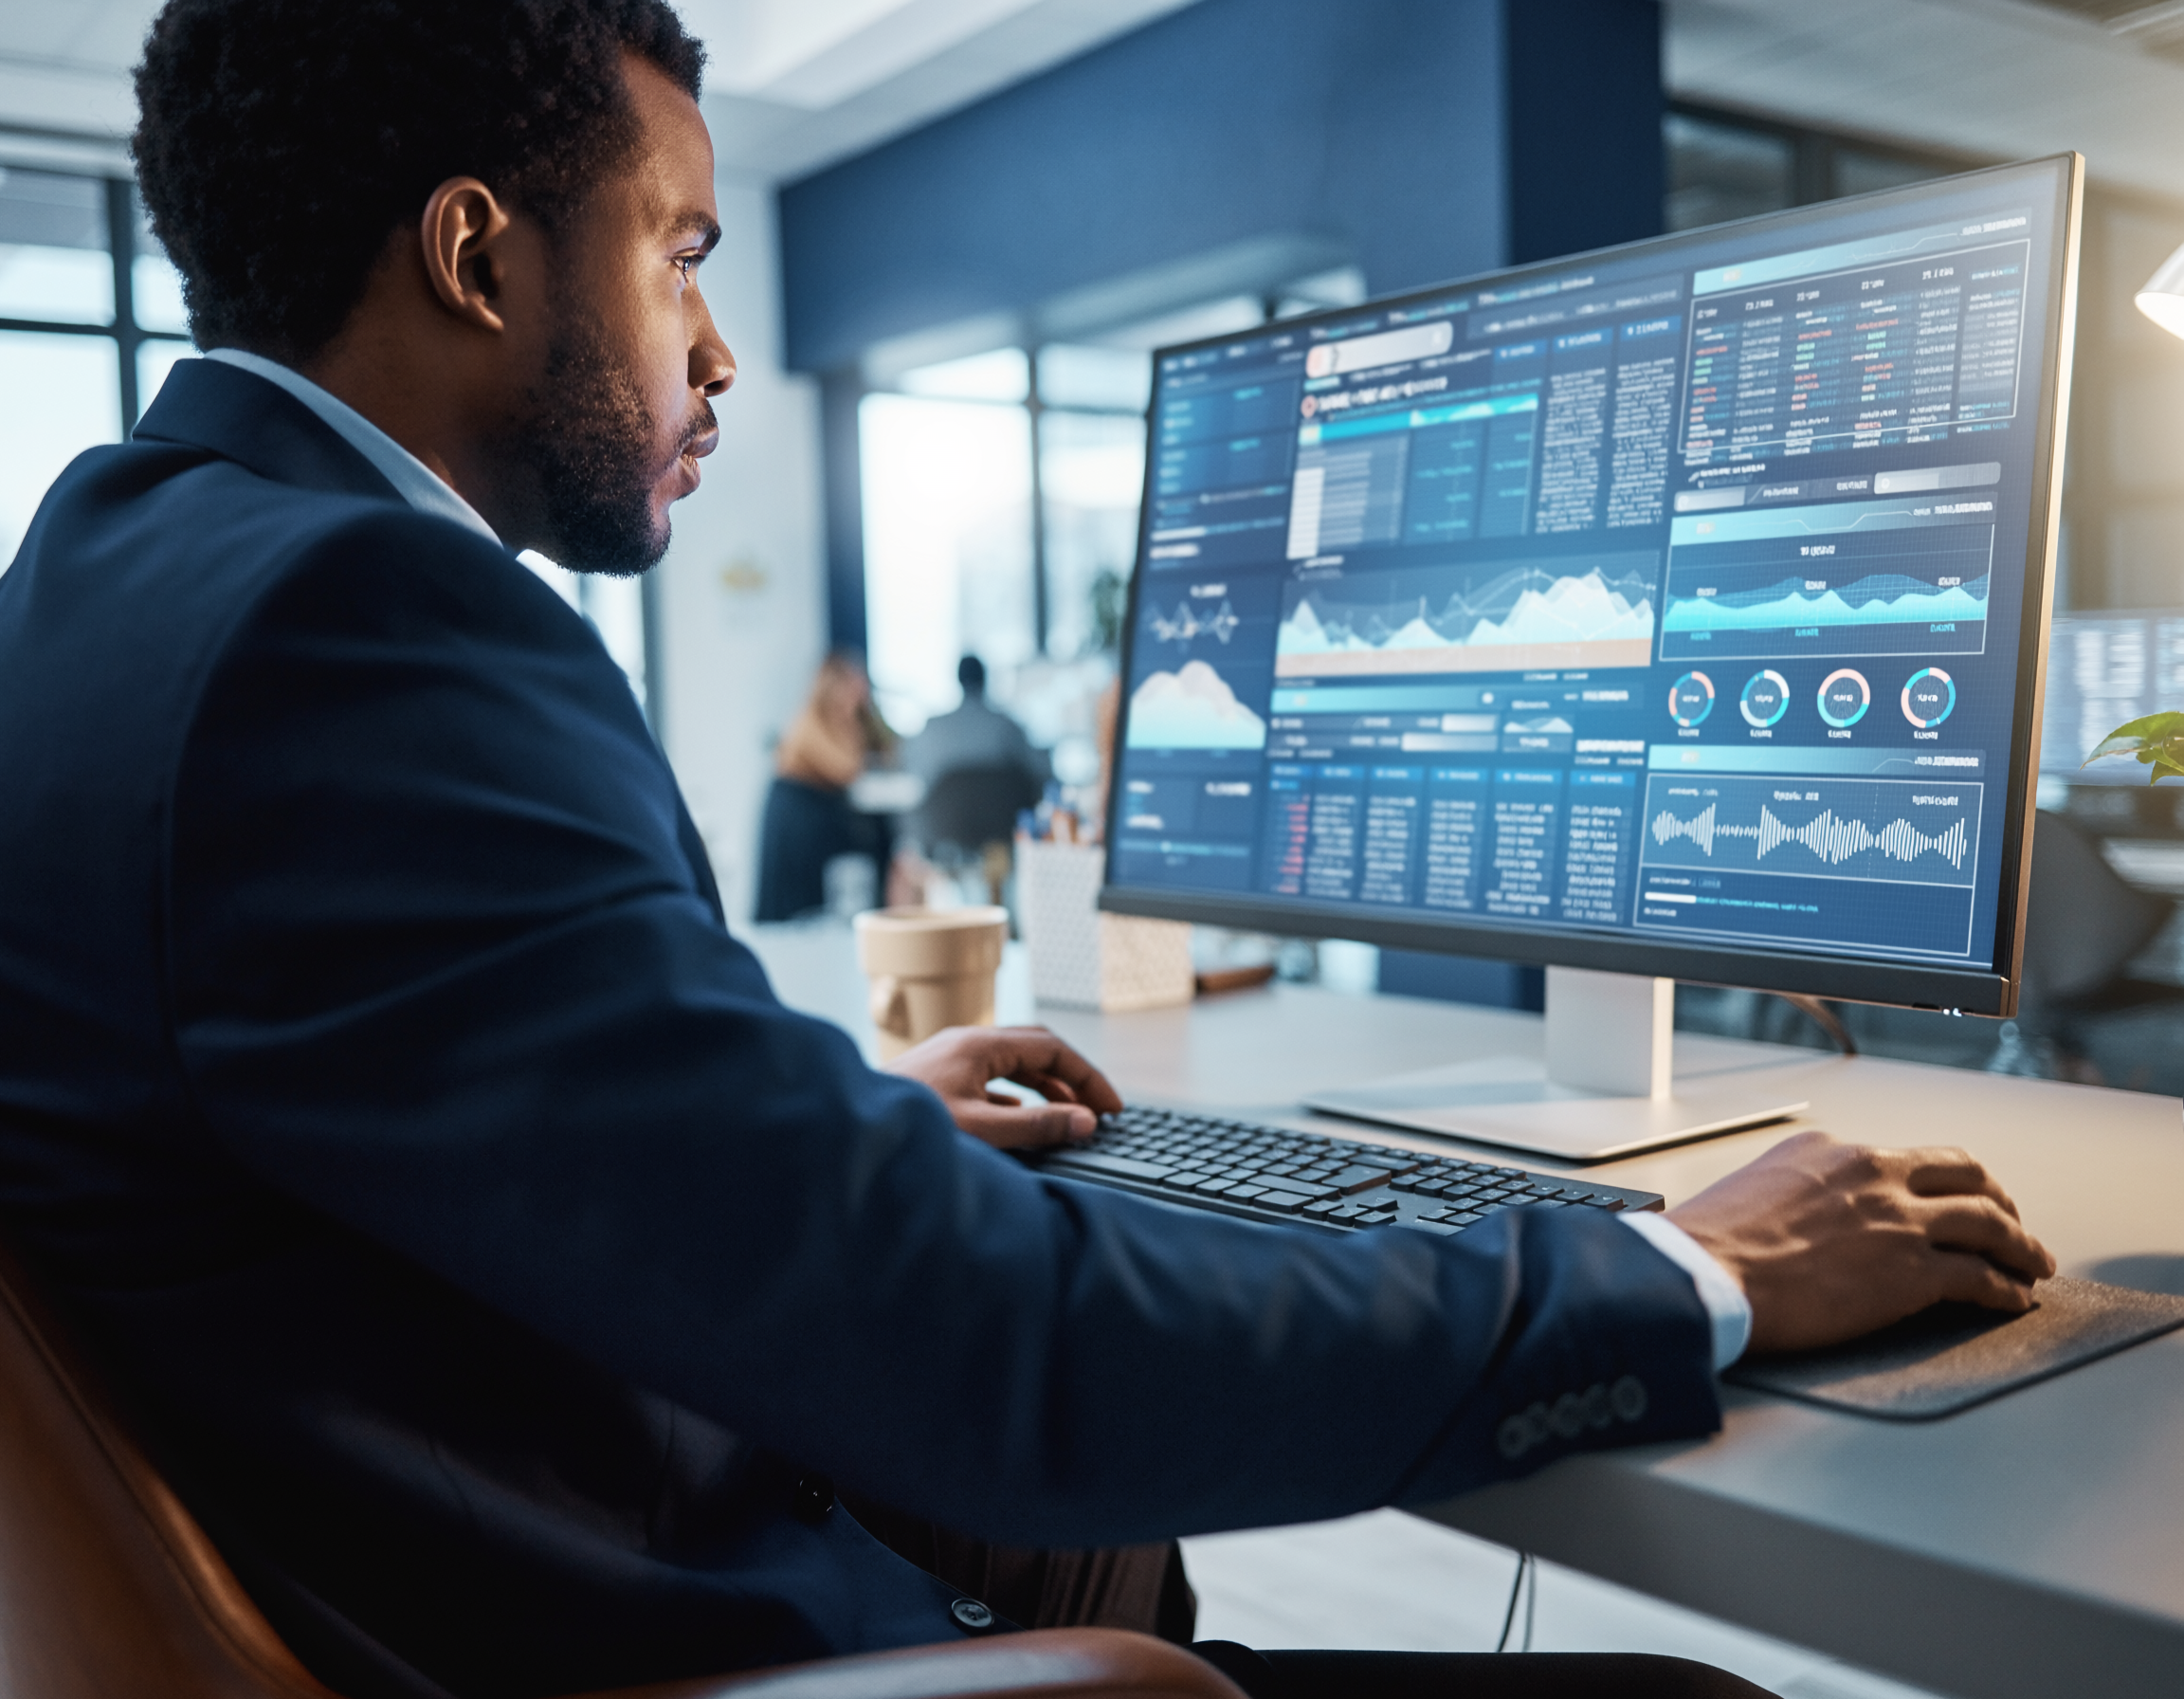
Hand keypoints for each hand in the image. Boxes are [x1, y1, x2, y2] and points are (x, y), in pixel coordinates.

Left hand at [886, 1026, 1122, 1150]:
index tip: (1112, 1106)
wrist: (848, 1133)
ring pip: (1012, 1065)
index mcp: (978, 1045)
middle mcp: (965, 1044)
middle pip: (1035, 1050)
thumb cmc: (905, 1128)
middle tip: (1098, 1109)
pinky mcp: (938, 1081)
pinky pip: (991, 1080)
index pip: (1051, 1047)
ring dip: (1046, 1087)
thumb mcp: (981, 1130)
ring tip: (1070, 1116)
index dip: (1087, 1076)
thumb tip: (1085, 1121)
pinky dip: (1017, 1096)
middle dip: (1071, 1078)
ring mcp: (950, 1061)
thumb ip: (1036, 1126)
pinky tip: (1023, 1119)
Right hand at [1667, 1130, 2056, 1353]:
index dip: (1939, 1182)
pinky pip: (1981, 1278)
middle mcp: (1873, 1174)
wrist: (1705, 1273)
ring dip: (2021, 1244)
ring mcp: (1899, 1221)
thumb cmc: (1712, 1241)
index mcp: (1833, 1151)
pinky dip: (2007, 1289)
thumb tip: (1808, 1207)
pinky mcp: (1913, 1272)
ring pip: (1989, 1223)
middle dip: (1997, 1198)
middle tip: (2009, 1221)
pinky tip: (2013, 1299)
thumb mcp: (1756, 1184)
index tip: (1946, 1199)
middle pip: (1965, 1175)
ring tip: (2033, 1263)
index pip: (1906, 1158)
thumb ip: (1800, 1187)